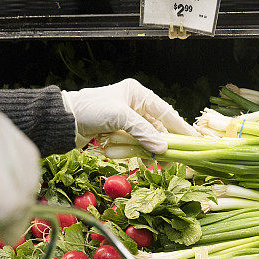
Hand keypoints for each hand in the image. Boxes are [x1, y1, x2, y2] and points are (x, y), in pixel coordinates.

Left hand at [61, 78, 198, 153]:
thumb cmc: (91, 110)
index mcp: (138, 94)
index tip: (194, 140)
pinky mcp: (118, 133)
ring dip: (149, 151)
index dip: (181, 127)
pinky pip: (133, 145)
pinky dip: (135, 152)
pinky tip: (139, 160)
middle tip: (174, 160)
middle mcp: (134, 105)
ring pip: (146, 139)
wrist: (64, 120)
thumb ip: (143, 133)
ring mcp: (126, 121)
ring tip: (156, 165)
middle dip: (164, 144)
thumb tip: (164, 148)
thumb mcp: (120, 117)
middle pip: (158, 128)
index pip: (166, 111)